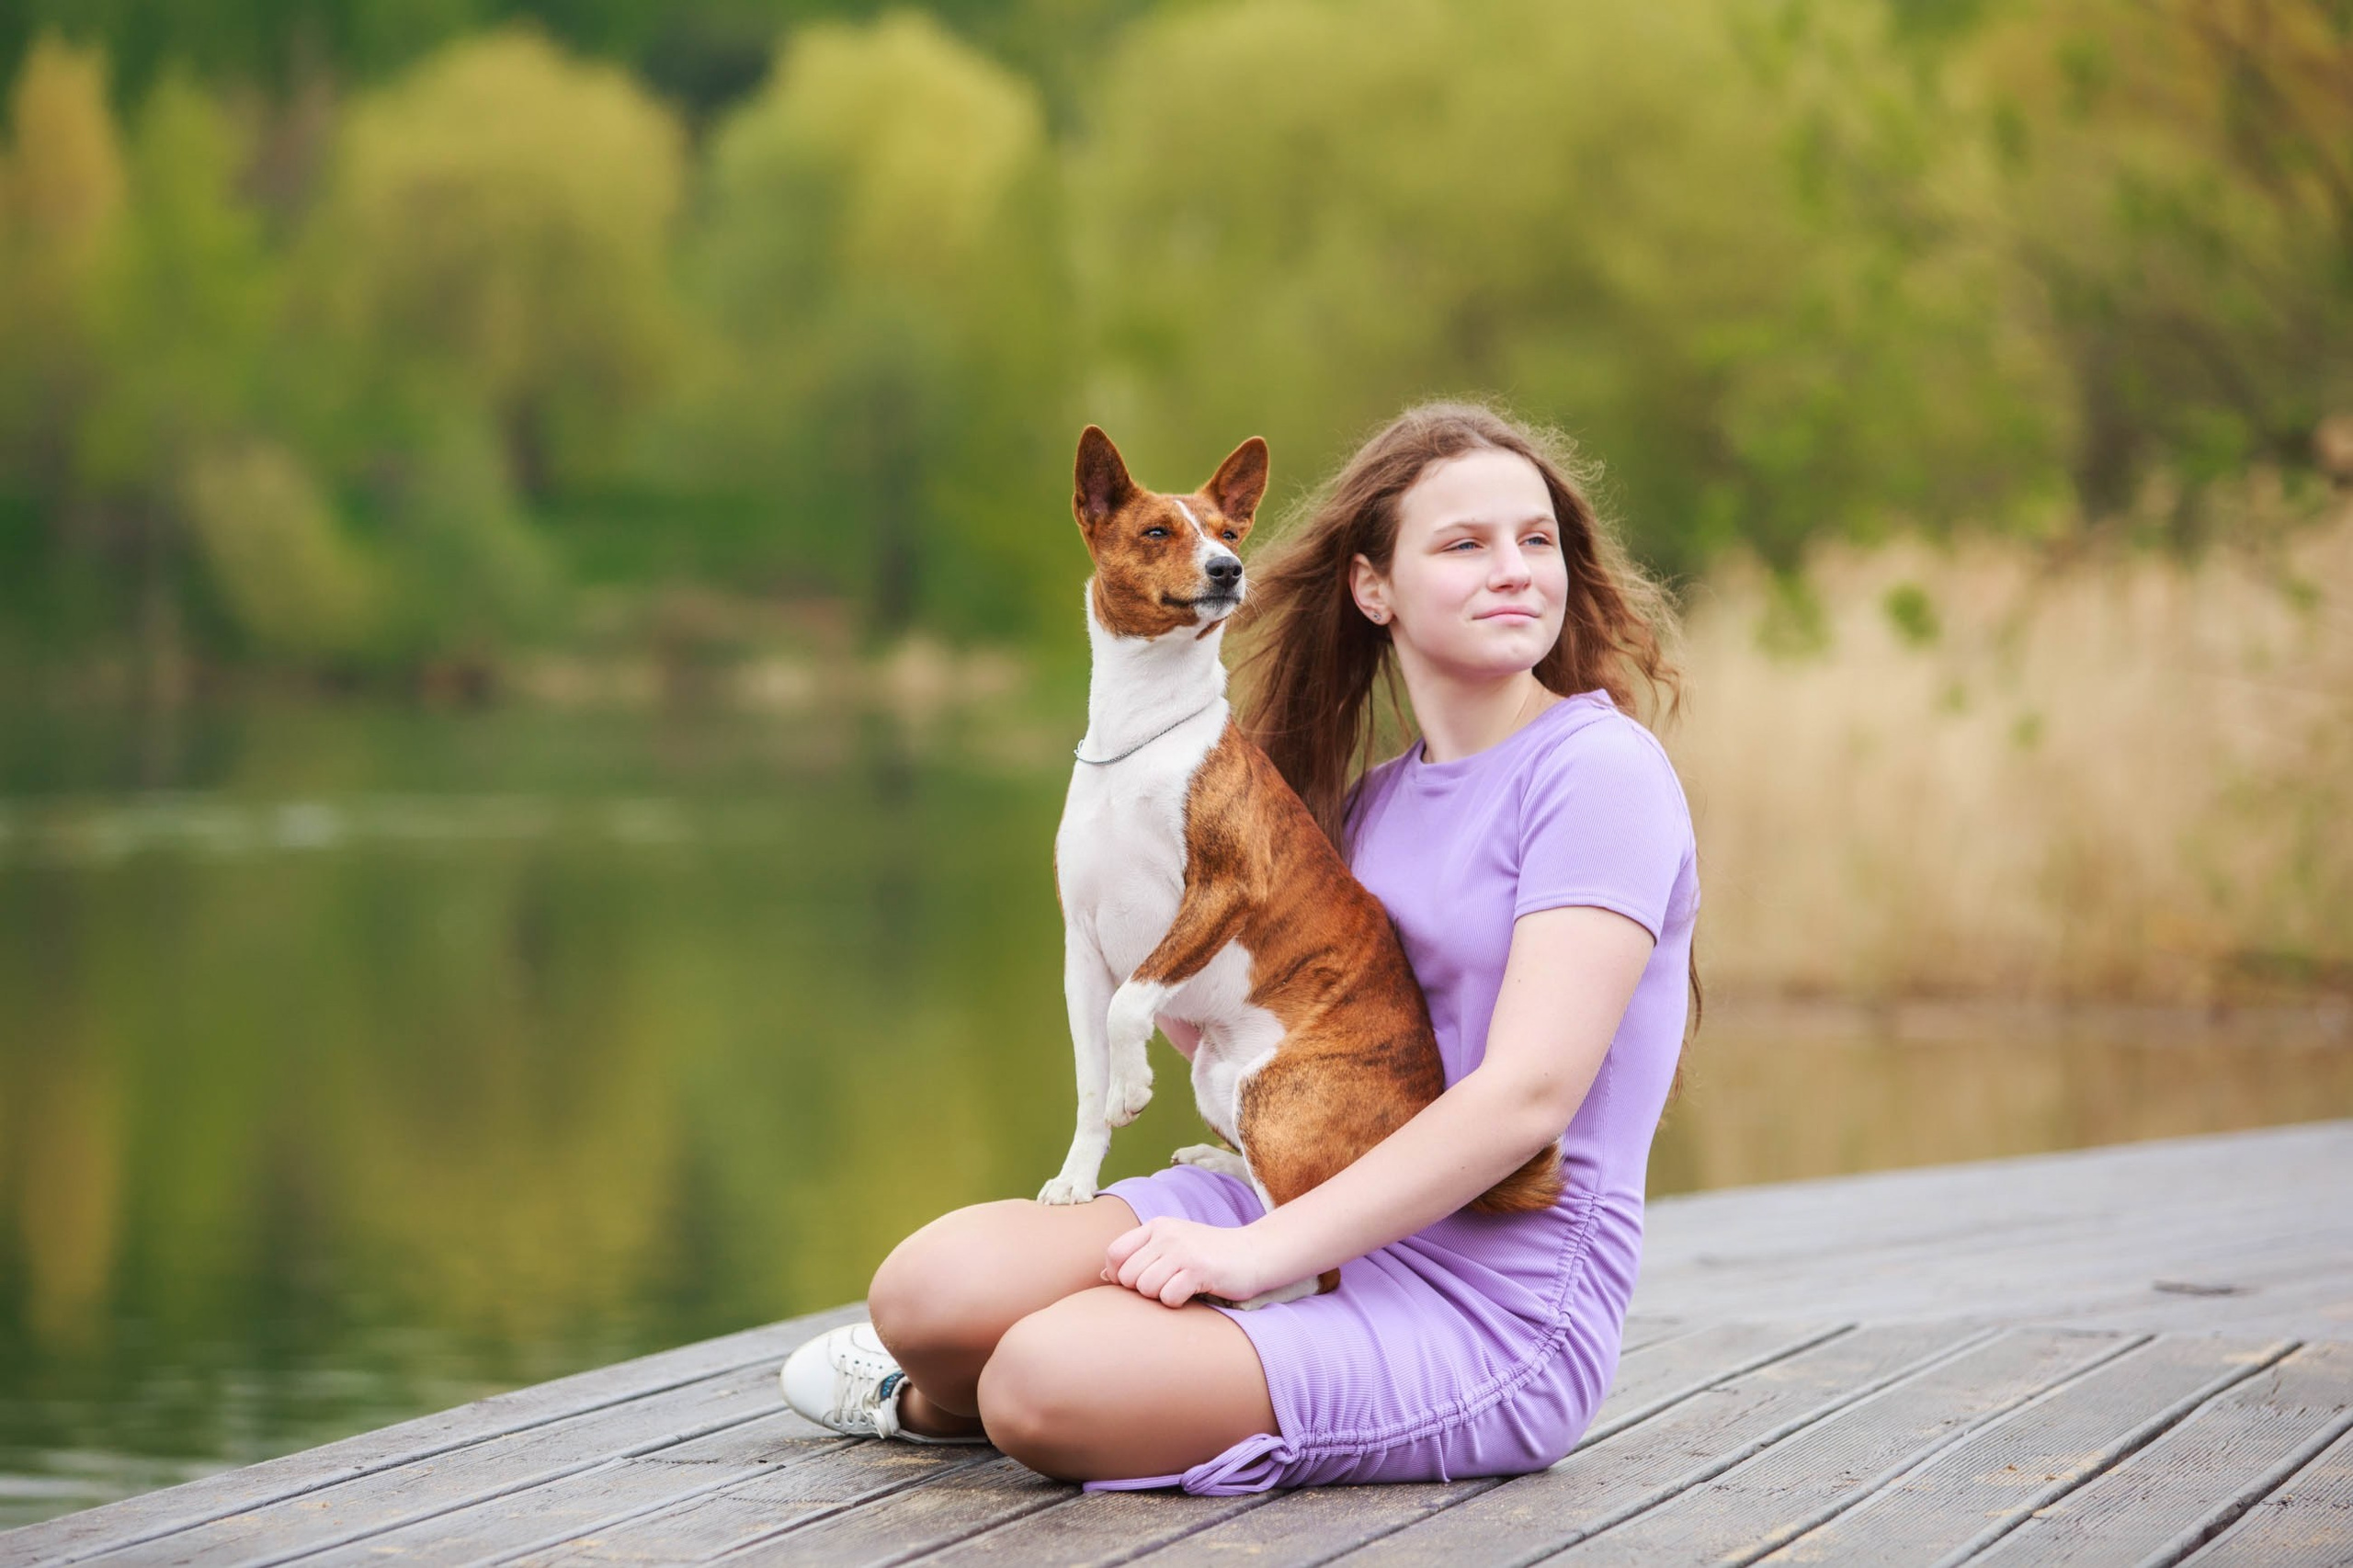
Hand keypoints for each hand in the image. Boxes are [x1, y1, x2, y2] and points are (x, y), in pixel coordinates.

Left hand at [1102, 1216, 1282, 1307]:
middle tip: (1166, 1287)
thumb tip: (1105, 1274)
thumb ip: (1142, 1256)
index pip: (1114, 1253)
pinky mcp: (1200, 1270)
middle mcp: (1167, 1235)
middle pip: (1128, 1276)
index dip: (1119, 1275)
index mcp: (1157, 1226)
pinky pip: (1169, 1297)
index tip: (1138, 1283)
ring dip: (1161, 1297)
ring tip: (1182, 1288)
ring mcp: (1183, 1251)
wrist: (1256, 1254)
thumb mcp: (1174, 1246)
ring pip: (1146, 1288)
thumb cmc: (1211, 1256)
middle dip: (1142, 1290)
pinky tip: (1193, 1293)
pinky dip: (1178, 1303)